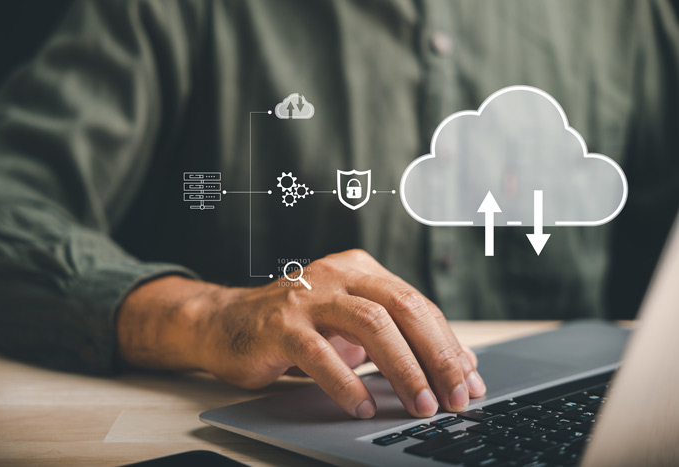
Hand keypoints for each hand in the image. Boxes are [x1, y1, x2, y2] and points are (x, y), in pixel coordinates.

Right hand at [117, 249, 485, 418]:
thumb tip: (454, 365)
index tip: (469, 382)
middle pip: (403, 308)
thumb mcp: (350, 324)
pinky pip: (320, 355)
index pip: (417, 304)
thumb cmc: (297, 326)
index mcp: (362, 270)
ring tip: (419, 404)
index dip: (449, 345)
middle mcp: (339, 275)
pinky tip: (362, 406)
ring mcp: (308, 297)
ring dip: (403, 368)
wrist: (228, 322)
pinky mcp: (280, 325)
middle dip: (437, 355)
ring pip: (370, 324)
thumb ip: (396, 336)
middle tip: (454, 397)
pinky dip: (346, 383)